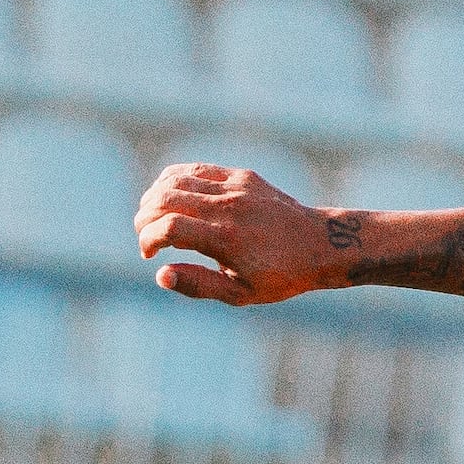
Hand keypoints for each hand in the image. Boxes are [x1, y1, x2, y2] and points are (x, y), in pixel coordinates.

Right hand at [135, 165, 345, 307]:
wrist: (319, 244)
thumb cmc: (279, 276)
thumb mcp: (240, 293)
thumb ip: (198, 285)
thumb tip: (160, 275)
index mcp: (227, 239)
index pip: (170, 227)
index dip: (148, 239)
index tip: (149, 254)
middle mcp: (229, 208)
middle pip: (165, 198)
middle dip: (144, 217)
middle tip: (145, 236)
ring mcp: (235, 187)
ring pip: (176, 179)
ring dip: (154, 197)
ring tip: (153, 217)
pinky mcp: (241, 175)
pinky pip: (196, 169)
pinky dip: (174, 180)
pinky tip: (170, 197)